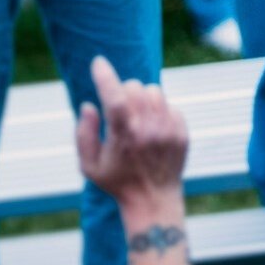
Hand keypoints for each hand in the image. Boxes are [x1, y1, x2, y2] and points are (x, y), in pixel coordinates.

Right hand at [76, 55, 187, 210]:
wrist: (154, 201)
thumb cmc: (118, 182)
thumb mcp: (89, 165)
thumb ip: (83, 134)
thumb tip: (89, 105)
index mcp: (123, 136)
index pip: (114, 97)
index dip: (105, 76)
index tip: (98, 63)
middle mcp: (148, 130)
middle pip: (134, 87)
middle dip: (122, 91)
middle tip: (120, 108)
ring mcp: (168, 130)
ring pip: (154, 91)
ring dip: (142, 97)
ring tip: (137, 116)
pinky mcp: (182, 133)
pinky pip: (171, 105)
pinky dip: (159, 110)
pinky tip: (153, 127)